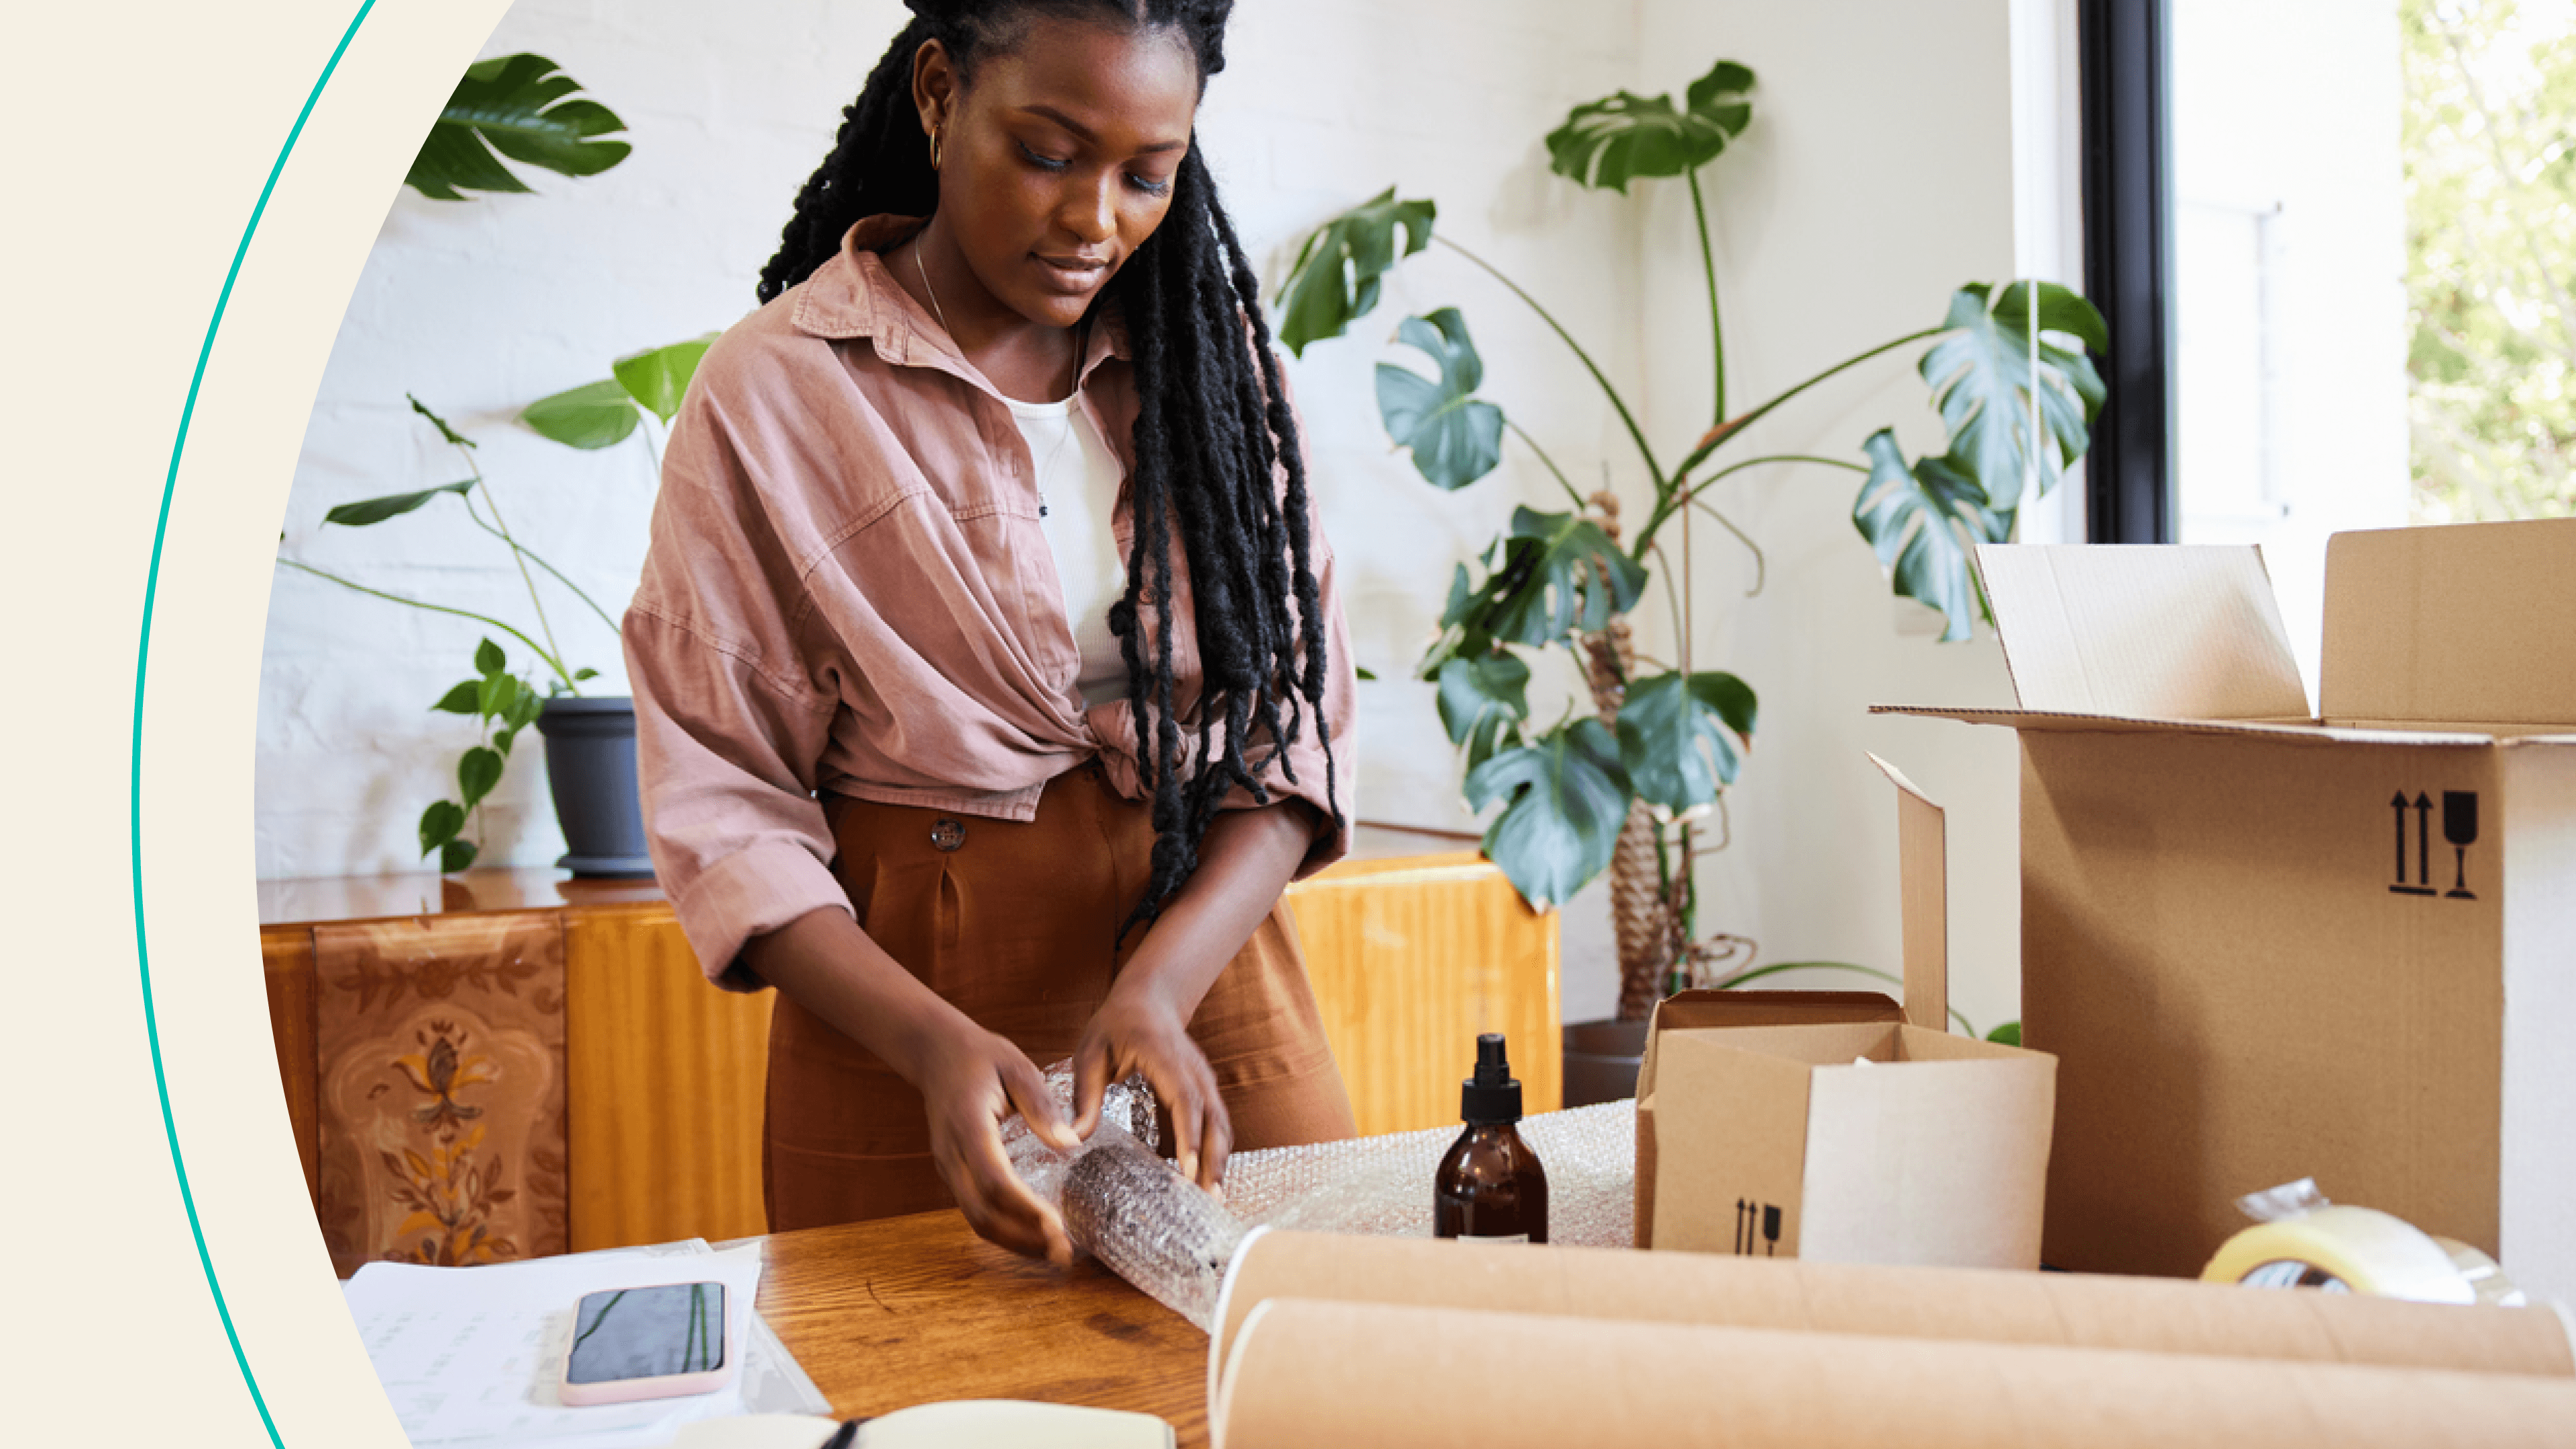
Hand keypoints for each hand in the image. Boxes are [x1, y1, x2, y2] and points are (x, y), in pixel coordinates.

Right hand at [914, 1024, 1082, 1262]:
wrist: (936, 1053)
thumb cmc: (981, 1057)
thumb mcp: (1017, 1066)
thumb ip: (1041, 1104)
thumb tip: (1070, 1144)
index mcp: (969, 1126)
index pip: (995, 1180)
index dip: (1025, 1209)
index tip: (1057, 1226)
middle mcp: (952, 1154)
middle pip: (982, 1212)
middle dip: (1023, 1239)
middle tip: (1064, 1253)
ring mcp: (948, 1167)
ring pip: (976, 1219)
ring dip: (1013, 1242)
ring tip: (1053, 1253)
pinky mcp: (953, 1173)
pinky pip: (975, 1211)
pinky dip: (1003, 1231)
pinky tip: (1032, 1236)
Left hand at [1071, 983, 1230, 1193]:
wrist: (1148, 999)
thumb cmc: (1115, 1025)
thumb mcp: (1089, 1053)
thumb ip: (1084, 1095)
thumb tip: (1073, 1138)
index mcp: (1164, 1055)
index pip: (1184, 1098)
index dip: (1188, 1134)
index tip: (1189, 1168)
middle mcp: (1193, 1068)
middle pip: (1212, 1116)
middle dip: (1213, 1158)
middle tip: (1208, 1198)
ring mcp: (1203, 1079)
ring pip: (1220, 1123)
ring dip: (1219, 1160)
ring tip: (1212, 1199)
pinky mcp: (1203, 1090)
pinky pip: (1214, 1124)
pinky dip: (1214, 1152)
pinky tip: (1202, 1181)